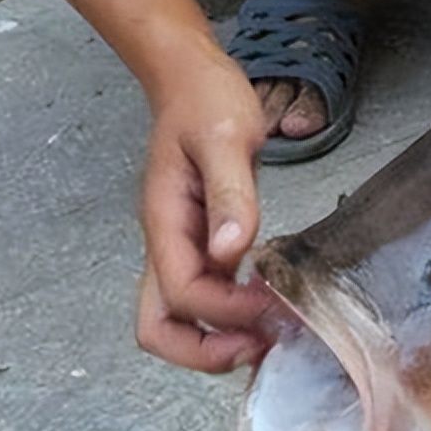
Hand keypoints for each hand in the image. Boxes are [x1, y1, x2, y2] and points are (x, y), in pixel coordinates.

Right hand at [135, 54, 274, 371]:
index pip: (182, 293)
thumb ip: (230, 194)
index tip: (269, 307)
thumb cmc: (206, 101)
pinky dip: (232, 316)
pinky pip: (205, 298)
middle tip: (259, 347)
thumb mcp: (226, 138)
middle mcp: (166, 243)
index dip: (224, 312)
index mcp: (164, 221)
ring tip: (271, 334)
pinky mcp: (201, 244)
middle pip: (159, 327)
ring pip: (179, 319)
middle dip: (204, 351)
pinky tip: (270, 306)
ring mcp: (181, 247)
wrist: (191, 79)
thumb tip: (230, 250)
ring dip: (218, 339)